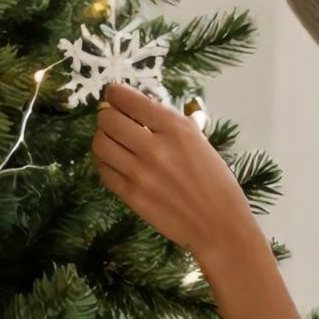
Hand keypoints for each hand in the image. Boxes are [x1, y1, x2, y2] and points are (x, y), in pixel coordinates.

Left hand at [91, 82, 262, 261]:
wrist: (218, 225)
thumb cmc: (216, 181)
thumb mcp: (200, 142)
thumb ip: (174, 124)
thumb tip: (148, 107)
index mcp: (175, 128)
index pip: (129, 100)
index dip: (115, 93)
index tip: (114, 93)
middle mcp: (154, 146)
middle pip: (108, 119)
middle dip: (106, 115)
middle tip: (112, 118)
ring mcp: (139, 172)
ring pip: (100, 144)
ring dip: (102, 138)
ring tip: (111, 140)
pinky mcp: (131, 195)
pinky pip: (104, 171)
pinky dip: (104, 162)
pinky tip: (113, 161)